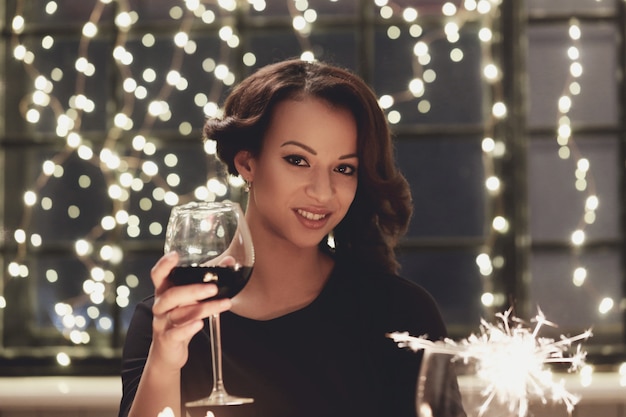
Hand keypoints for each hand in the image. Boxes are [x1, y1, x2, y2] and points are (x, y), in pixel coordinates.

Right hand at [149, 252, 231, 370]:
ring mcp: (162, 323)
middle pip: (171, 295)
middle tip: (213, 288)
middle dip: (193, 290)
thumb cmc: (181, 318)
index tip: (175, 255)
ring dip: (202, 308)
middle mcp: (161, 306)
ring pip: (179, 314)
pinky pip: (176, 333)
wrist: (169, 351)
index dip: (164, 265)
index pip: (158, 276)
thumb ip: (206, 281)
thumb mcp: (191, 299)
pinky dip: (189, 328)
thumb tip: (229, 262)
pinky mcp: (167, 339)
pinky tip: (201, 324)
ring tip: (223, 304)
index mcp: (164, 291)